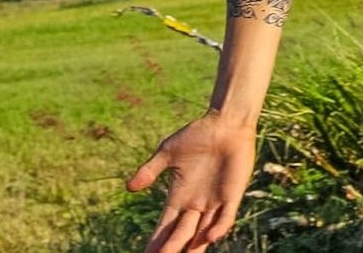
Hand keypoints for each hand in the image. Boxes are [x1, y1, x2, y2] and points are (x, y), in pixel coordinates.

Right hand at [128, 109, 257, 252]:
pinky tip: (210, 238)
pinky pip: (226, 216)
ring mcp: (215, 201)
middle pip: (181, 233)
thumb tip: (130, 188)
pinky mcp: (233, 194)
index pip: (164, 226)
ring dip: (193, 245)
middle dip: (171, 247)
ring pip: (202, 231)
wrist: (225, 123)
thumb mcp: (167, 153)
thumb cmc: (197, 135)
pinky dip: (219, 227)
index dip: (156, 242)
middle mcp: (196, 204)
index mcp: (179, 197)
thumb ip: (150, 171)